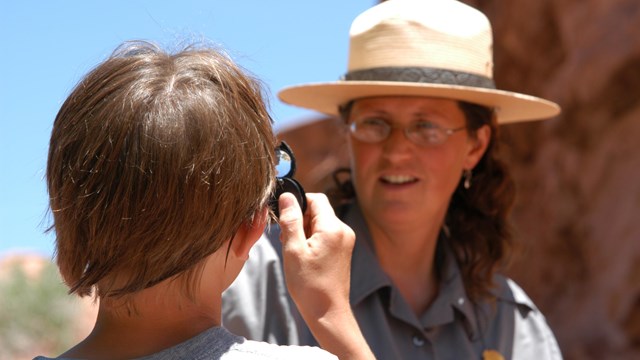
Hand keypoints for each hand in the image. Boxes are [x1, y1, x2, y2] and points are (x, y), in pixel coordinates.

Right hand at [278, 192, 374, 359]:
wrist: (328, 313)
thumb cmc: (309, 285)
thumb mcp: (293, 250)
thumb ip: (291, 220)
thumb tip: (287, 196)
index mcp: (333, 228)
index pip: (316, 199)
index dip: (298, 203)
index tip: (285, 219)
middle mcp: (344, 230)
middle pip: (318, 210)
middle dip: (300, 220)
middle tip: (286, 240)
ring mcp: (345, 241)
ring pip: (320, 223)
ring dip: (304, 231)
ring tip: (295, 251)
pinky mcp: (343, 250)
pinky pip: (325, 235)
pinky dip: (312, 240)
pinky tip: (303, 256)